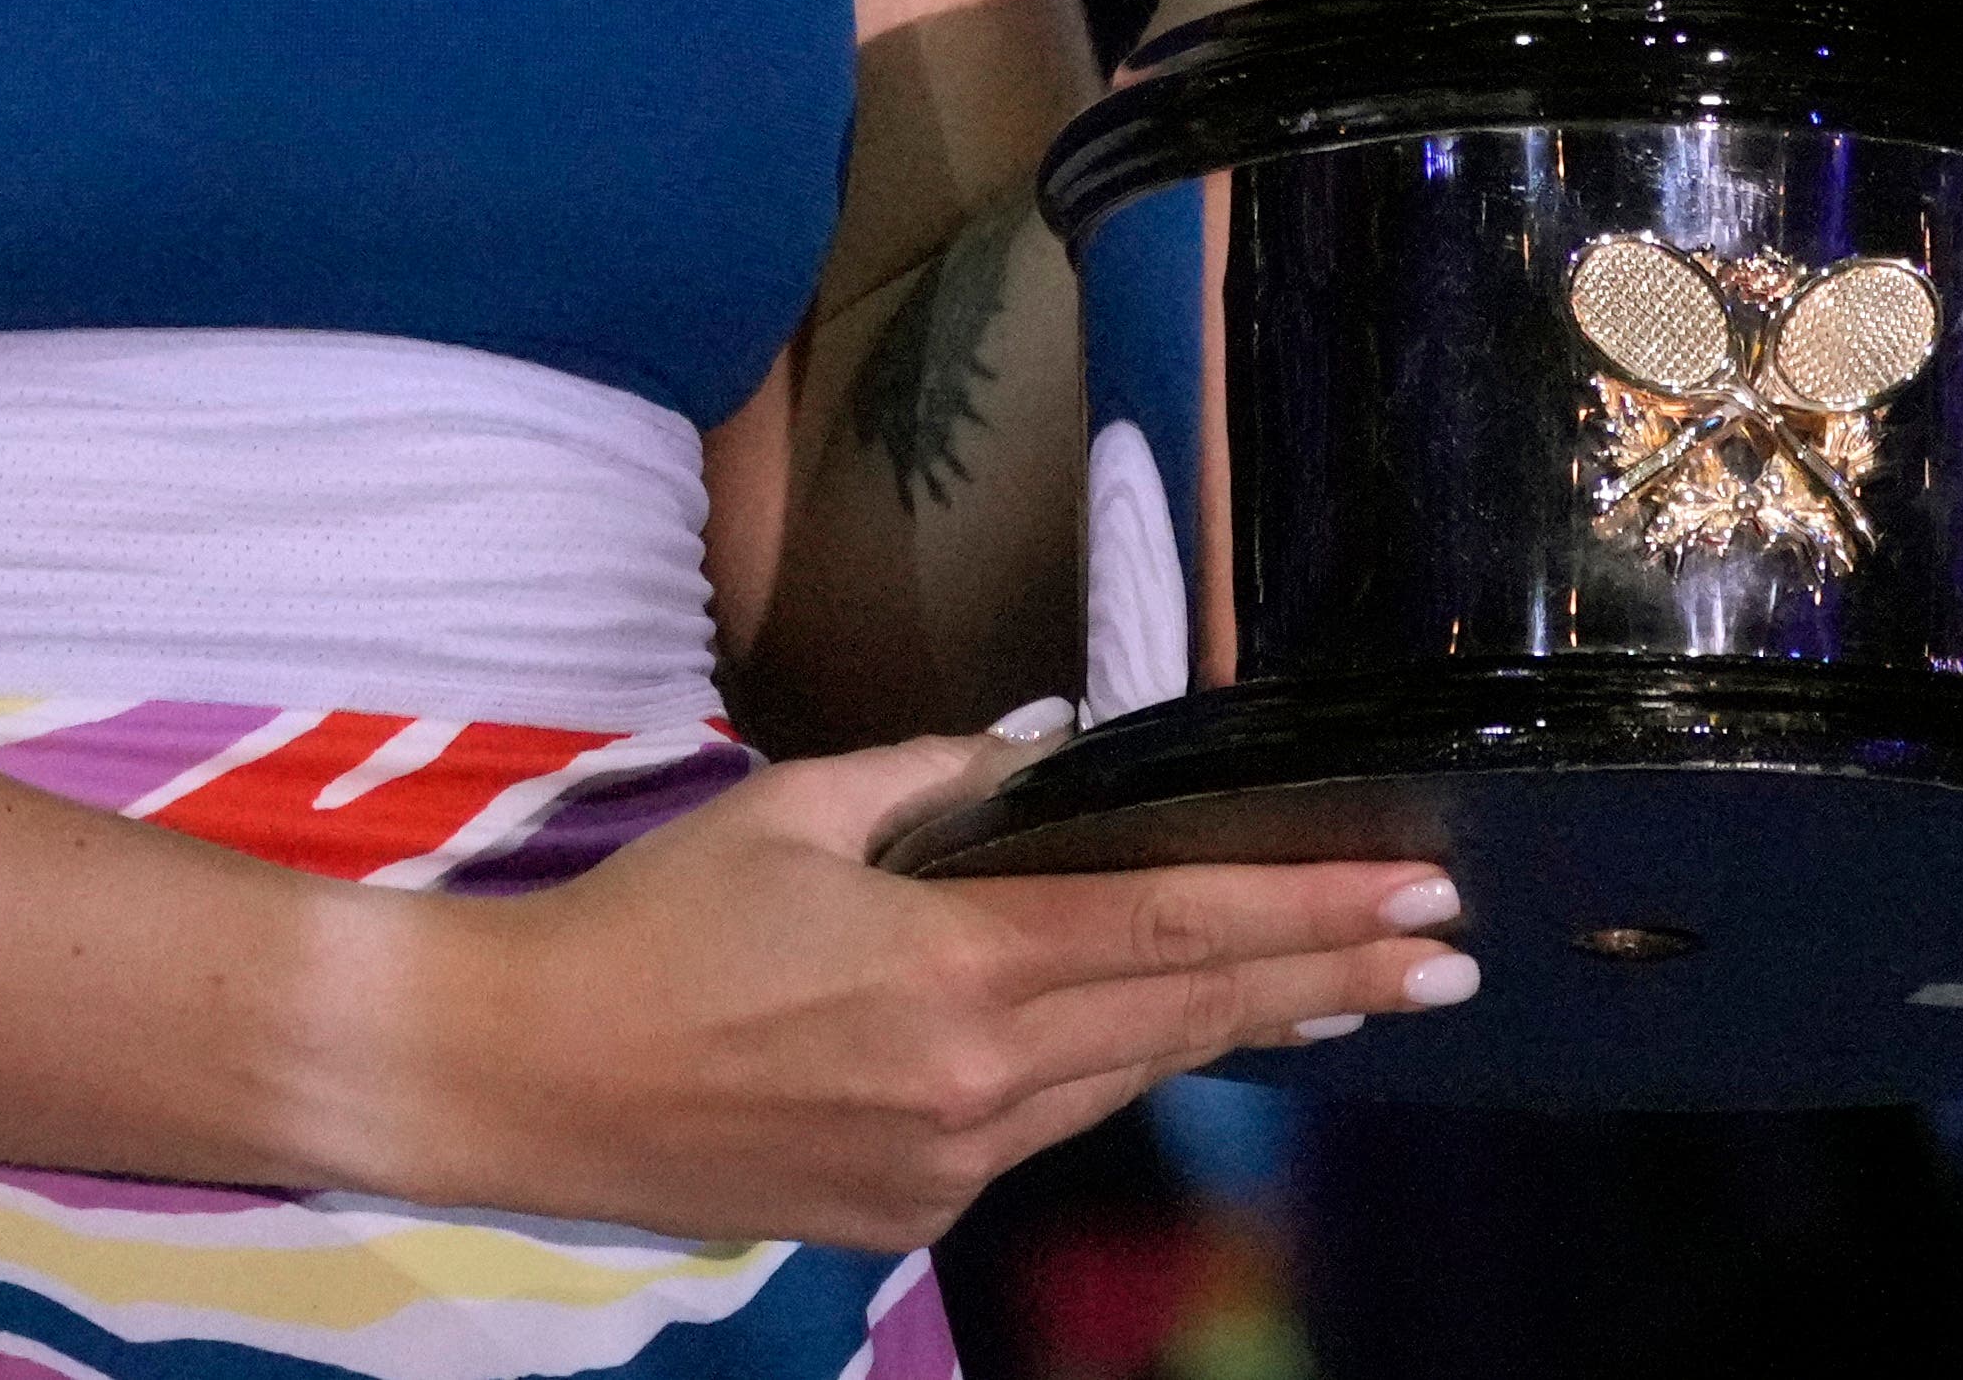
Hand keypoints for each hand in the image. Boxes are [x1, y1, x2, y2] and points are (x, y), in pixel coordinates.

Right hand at [383, 732, 1469, 1250]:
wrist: (516, 1080)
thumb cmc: (645, 923)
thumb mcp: (794, 807)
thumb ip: (942, 779)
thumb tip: (1057, 750)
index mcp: (949, 969)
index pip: (1176, 930)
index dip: (1312, 915)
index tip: (1419, 898)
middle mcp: (971, 1085)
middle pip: (1186, 1017)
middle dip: (1329, 982)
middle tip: (1446, 955)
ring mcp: (943, 1165)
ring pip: (1123, 1079)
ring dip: (1239, 1031)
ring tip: (1345, 997)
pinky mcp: (907, 1213)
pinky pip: (1039, 1127)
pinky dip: (1103, 1070)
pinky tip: (1146, 1035)